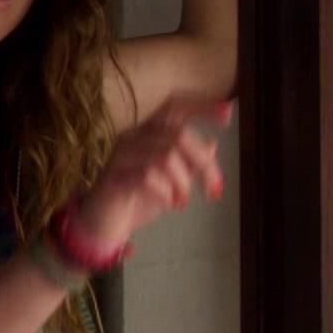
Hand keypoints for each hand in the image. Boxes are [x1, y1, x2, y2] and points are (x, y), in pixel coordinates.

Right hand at [74, 98, 232, 249]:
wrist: (105, 225)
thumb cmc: (138, 200)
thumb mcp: (172, 182)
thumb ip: (189, 163)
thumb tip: (212, 145)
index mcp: (148, 131)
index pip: (175, 107)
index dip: (202, 106)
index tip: (227, 118)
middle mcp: (134, 135)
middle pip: (178, 135)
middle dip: (203, 164)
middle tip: (214, 189)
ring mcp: (121, 153)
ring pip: (166, 156)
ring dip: (183, 183)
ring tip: (183, 201)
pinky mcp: (114, 175)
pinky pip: (147, 176)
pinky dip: (166, 192)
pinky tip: (170, 204)